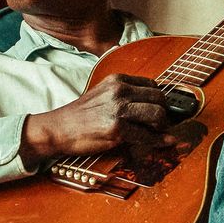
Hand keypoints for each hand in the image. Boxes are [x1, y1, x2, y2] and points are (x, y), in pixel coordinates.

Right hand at [20, 74, 176, 166]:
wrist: (59, 128)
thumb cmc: (80, 115)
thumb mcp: (102, 94)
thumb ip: (123, 94)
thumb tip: (150, 102)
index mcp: (117, 80)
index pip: (152, 84)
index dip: (159, 99)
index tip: (160, 109)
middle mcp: (120, 91)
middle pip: (159, 98)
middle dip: (164, 113)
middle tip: (161, 124)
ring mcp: (119, 109)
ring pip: (158, 115)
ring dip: (162, 127)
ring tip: (158, 133)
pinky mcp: (117, 129)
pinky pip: (147, 135)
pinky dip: (158, 141)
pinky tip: (163, 143)